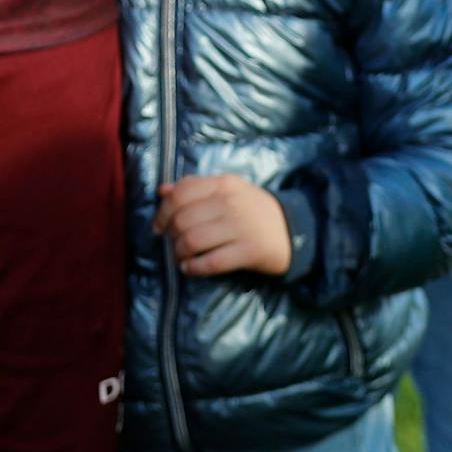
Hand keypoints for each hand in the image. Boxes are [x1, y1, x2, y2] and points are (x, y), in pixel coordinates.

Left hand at [155, 174, 292, 277]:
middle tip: (173, 244)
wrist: (292, 229)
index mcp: (224, 184)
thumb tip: (162, 191)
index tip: (159, 227)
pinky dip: (193, 268)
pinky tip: (191, 268)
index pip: (181, 194)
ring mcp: (240, 227)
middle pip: (183, 220)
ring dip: (179, 253)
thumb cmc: (252, 209)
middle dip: (170, 236)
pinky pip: (210, 263)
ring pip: (192, 241)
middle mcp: (231, 202)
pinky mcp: (248, 251)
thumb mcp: (228, 190)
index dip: (162, 213)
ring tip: (182, 257)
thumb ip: (195, 187)